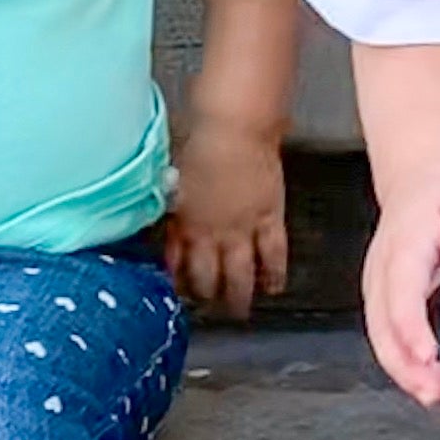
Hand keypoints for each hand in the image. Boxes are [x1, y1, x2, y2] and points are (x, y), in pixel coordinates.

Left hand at [166, 117, 288, 317]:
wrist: (233, 128)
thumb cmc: (197, 140)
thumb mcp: (170, 174)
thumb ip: (168, 200)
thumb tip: (164, 213)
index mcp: (183, 222)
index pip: (177, 261)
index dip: (177, 279)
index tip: (177, 291)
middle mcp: (210, 233)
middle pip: (208, 276)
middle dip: (206, 294)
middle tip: (209, 308)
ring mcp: (242, 229)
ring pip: (240, 273)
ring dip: (239, 294)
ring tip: (239, 311)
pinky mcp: (269, 219)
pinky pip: (273, 255)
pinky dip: (274, 274)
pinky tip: (274, 288)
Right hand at [363, 181, 439, 406]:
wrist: (418, 188)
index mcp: (401, 251)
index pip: (400, 296)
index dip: (411, 330)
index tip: (428, 357)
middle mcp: (381, 278)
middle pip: (383, 332)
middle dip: (407, 370)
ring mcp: (379, 295)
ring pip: (384, 345)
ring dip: (411, 376)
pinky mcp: (385, 307)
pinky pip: (392, 344)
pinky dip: (412, 369)